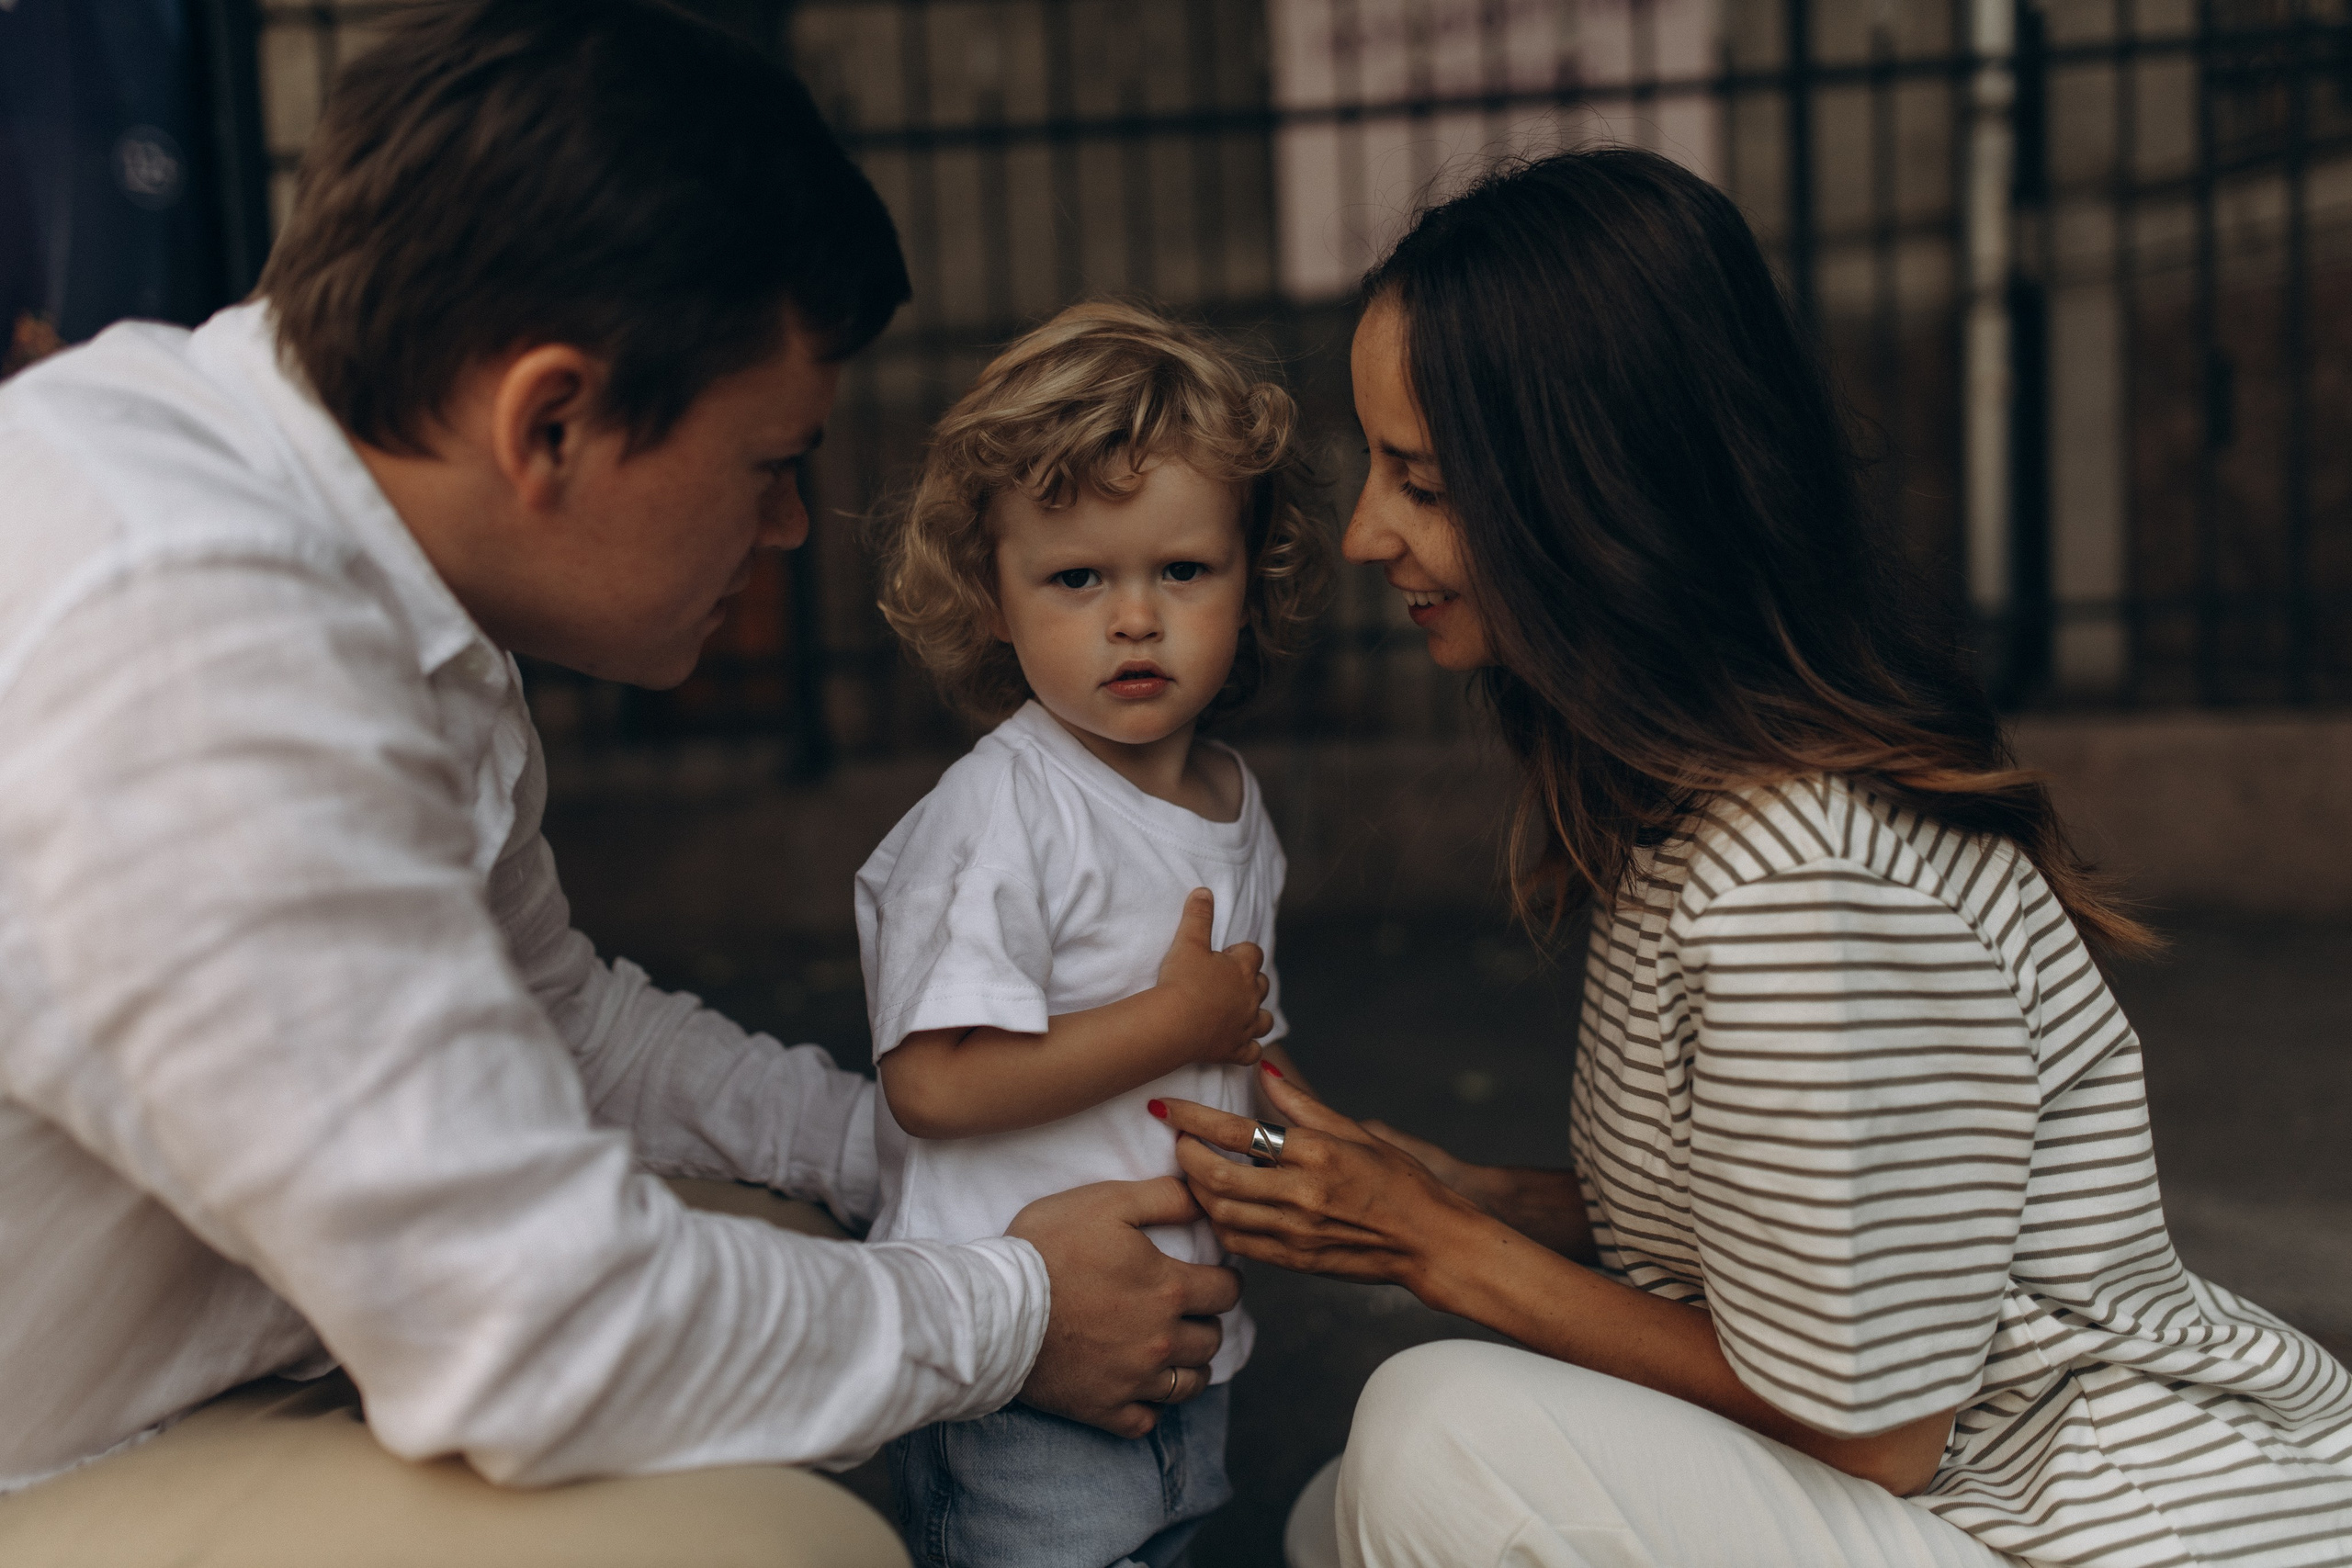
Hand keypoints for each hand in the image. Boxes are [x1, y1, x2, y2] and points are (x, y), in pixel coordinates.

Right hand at [1007, 1177, 1241, 1437]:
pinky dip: (1150, 1407)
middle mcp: (1160, 1340)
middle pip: (1212, 1340)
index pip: (1227, 1292)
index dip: (1226, 1280)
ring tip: (1176, 1350)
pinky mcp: (1103, 1409)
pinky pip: (1147, 1422)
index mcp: (1168, 1289)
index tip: (1217, 1277)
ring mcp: (1133, 1380)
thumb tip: (1205, 1197)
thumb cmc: (1048, 1248)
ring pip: (1189, 1385)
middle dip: (1207, 1322)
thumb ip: (1164, 1197)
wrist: (994, 1309)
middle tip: (1192, 1312)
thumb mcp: (1107, 1202)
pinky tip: (1141, 1389)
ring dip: (1190, 1366)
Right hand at [1153, 888, 1271, 1067]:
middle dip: (1250, 981)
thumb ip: (1198, 916)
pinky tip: (1241, 1046)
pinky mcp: (1236, 1051)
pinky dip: (1250, 1049)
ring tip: (1239, 1011)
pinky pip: (1253, 1052)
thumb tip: (1204, 892)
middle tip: (1224, 981)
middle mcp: (1250, 997)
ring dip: (1256, 1014)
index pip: (1253, 953)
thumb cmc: (1181, 981)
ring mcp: (1245, 1026)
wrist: (1173, 1024)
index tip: (1223, 955)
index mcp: (1242, 969)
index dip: (1240, 952)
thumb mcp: (1188, 941)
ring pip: (1264, 1019)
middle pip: (1261, 984)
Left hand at [1158, 1066, 1490, 1298]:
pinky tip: (1219, 1205)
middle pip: (1216, 1176)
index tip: (1166, 1106)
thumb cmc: (1401, 1182)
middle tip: (1176, 1139)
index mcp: (1317, 1154)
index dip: (1193, 1118)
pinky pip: (1238, 1243)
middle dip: (1185, 1155)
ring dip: (1196, 1190)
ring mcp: (1296, 1232)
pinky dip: (1218, 1222)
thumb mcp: (1358, 1134)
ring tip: (1193, 1170)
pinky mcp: (1295, 1261)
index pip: (1237, 1132)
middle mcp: (1302, 1194)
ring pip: (1220, 1213)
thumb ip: (1304, 1105)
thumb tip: (1264, 1071)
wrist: (1430, 1243)